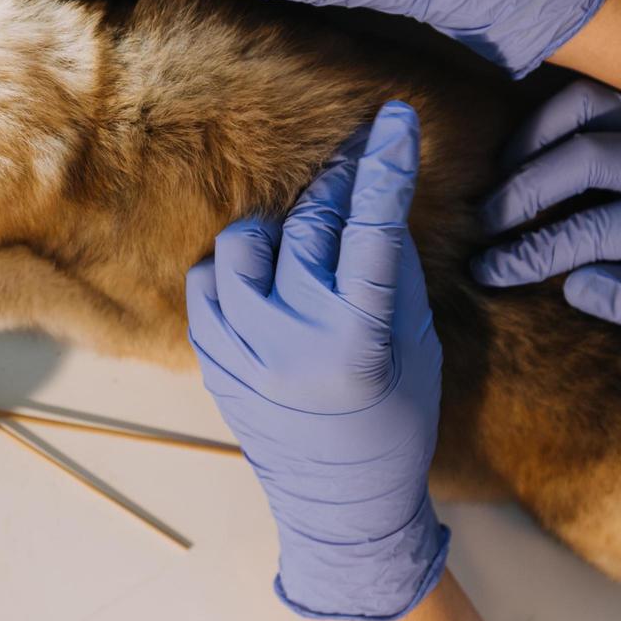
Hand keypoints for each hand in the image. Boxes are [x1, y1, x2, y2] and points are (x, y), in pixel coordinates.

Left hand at [186, 101, 447, 619]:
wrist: (344, 505)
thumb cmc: (397, 419)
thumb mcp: (413, 341)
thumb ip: (388, 271)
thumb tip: (365, 200)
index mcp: (361, 340)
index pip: (373, 229)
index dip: (386, 166)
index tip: (394, 116)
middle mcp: (296, 343)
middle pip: (311, 227)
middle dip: (340, 186)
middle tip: (357, 165)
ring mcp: (245, 356)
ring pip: (244, 246)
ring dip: (279, 231)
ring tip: (302, 247)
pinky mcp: (213, 365)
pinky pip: (206, 286)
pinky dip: (233, 272)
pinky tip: (262, 284)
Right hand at [471, 81, 620, 343]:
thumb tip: (573, 284)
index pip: (599, 232)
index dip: (536, 252)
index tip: (491, 270)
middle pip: (591, 156)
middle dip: (528, 189)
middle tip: (485, 221)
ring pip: (590, 107)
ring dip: (535, 138)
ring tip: (501, 179)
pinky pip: (592, 98)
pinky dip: (549, 118)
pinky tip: (524, 154)